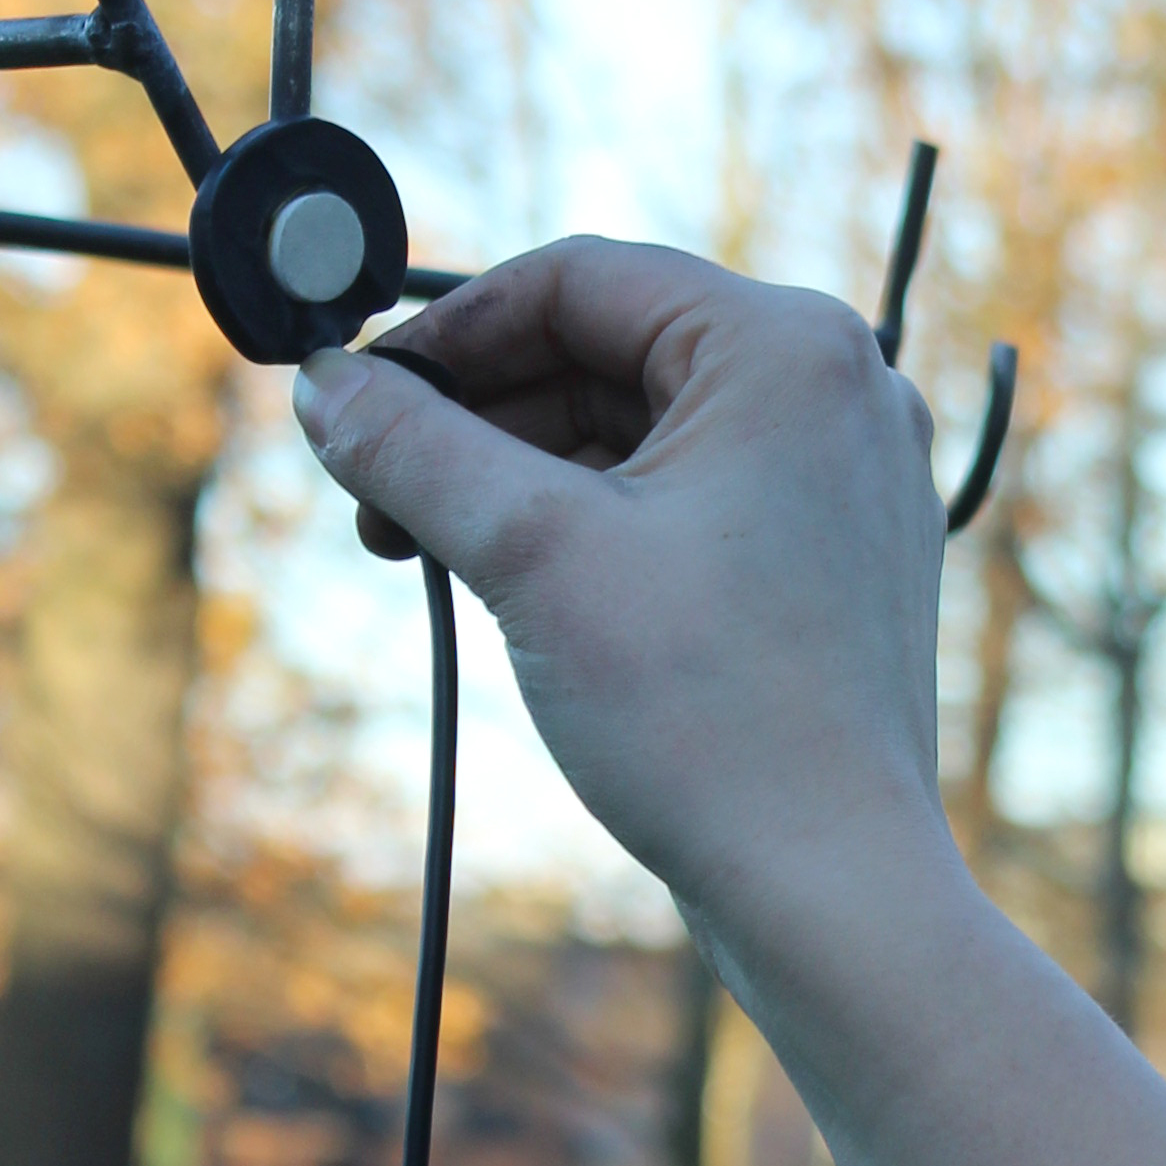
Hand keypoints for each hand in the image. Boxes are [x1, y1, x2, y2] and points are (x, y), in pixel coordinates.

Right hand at [292, 240, 955, 944]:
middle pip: (609, 349)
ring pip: (640, 428)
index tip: (354, 396)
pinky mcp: (833, 552)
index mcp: (789, 345)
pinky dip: (591, 520)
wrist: (829, 886)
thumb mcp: (529, 555)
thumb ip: (414, 448)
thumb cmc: (704, 714)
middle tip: (372, 498)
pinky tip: (511, 582)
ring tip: (422, 551)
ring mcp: (844, 474)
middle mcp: (837, 386)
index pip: (579, 279)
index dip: (448, 332)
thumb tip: (321, 383)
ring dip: (521, 473)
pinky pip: (687, 493)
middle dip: (477, 416)